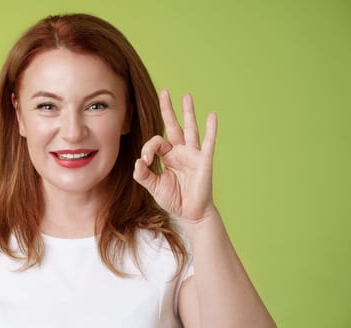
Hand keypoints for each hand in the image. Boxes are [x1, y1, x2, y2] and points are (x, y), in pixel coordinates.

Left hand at [133, 90, 217, 222]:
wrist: (191, 213)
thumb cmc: (174, 199)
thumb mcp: (154, 187)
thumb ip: (144, 175)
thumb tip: (138, 162)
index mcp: (168, 156)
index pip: (156, 142)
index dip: (148, 149)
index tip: (145, 162)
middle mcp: (180, 152)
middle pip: (173, 126)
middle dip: (168, 109)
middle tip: (165, 92)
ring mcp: (193, 155)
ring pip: (190, 129)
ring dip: (188, 112)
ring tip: (187, 96)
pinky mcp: (204, 161)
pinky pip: (208, 142)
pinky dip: (211, 129)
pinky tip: (212, 115)